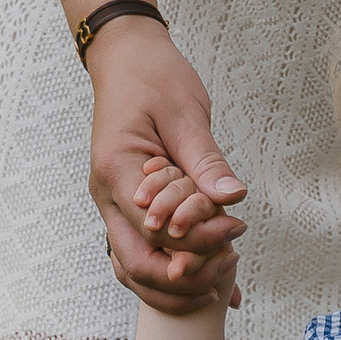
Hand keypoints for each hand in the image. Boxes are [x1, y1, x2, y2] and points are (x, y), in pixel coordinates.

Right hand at [89, 24, 244, 316]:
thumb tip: (233, 198)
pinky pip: (144, 247)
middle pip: (136, 264)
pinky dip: (172, 266)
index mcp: (116, 170)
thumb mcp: (185, 114)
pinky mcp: (126, 204)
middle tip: (231, 265)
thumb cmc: (154, 77)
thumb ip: (206, 161)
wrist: (126, 57)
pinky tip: (210, 279)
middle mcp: (105, 194)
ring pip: (134, 266)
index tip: (235, 229)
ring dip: (175, 282)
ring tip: (223, 279)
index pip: (154, 230)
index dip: (196, 243)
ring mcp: (112, 203)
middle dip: (184, 278)